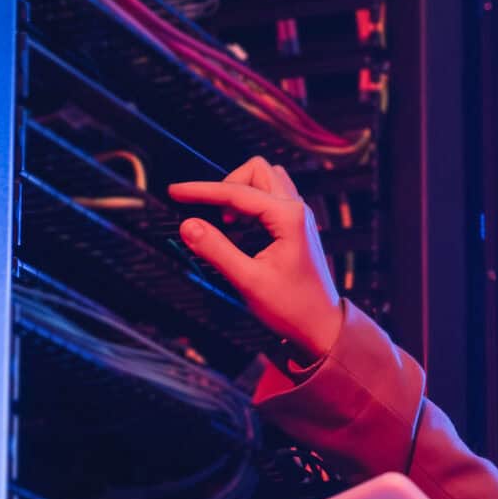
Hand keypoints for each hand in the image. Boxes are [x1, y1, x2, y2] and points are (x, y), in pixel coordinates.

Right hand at [168, 157, 345, 358]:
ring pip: (266, 180)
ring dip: (241, 191)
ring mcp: (299, 216)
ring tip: (226, 220)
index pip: (236, 192)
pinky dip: (250, 203)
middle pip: (256, 171)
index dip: (201, 191)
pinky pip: (271, 198)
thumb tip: (189, 226)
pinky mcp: (296, 226)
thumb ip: (216, 250)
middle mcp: (297, 210)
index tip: (176, 192)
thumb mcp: (248, 281)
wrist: (321, 327)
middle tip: (210, 212)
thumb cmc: (293, 308)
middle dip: (227, 184)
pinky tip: (239, 226)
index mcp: (288, 218)